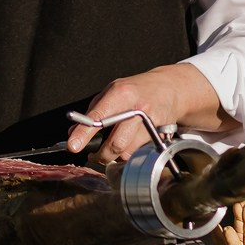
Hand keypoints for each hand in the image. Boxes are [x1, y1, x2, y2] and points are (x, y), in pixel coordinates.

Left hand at [67, 65, 224, 165]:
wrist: (170, 89)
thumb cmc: (137, 90)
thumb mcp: (112, 91)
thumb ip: (93, 111)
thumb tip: (74, 132)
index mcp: (122, 94)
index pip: (99, 117)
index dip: (84, 133)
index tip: (73, 146)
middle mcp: (138, 109)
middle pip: (116, 144)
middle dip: (101, 155)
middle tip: (95, 154)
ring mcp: (152, 123)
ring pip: (127, 153)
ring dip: (116, 155)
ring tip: (115, 146)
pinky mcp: (161, 135)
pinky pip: (140, 154)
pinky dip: (131, 153)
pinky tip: (131, 142)